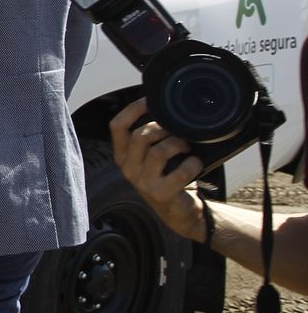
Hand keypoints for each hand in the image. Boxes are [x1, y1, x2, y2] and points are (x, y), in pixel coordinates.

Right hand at [109, 98, 204, 241]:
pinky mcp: (161, 194)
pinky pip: (180, 171)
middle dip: (162, 128)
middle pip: (140, 136)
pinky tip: (195, 163)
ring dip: (177, 144)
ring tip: (186, 148)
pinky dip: (192, 163)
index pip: (117, 127)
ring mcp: (143, 182)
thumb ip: (149, 139)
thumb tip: (162, 108)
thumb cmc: (167, 178)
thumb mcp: (150, 158)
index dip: (133, 110)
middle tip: (176, 131)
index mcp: (122, 155)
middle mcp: (128, 168)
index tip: (149, 101)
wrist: (179, 211)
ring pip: (158, 151)